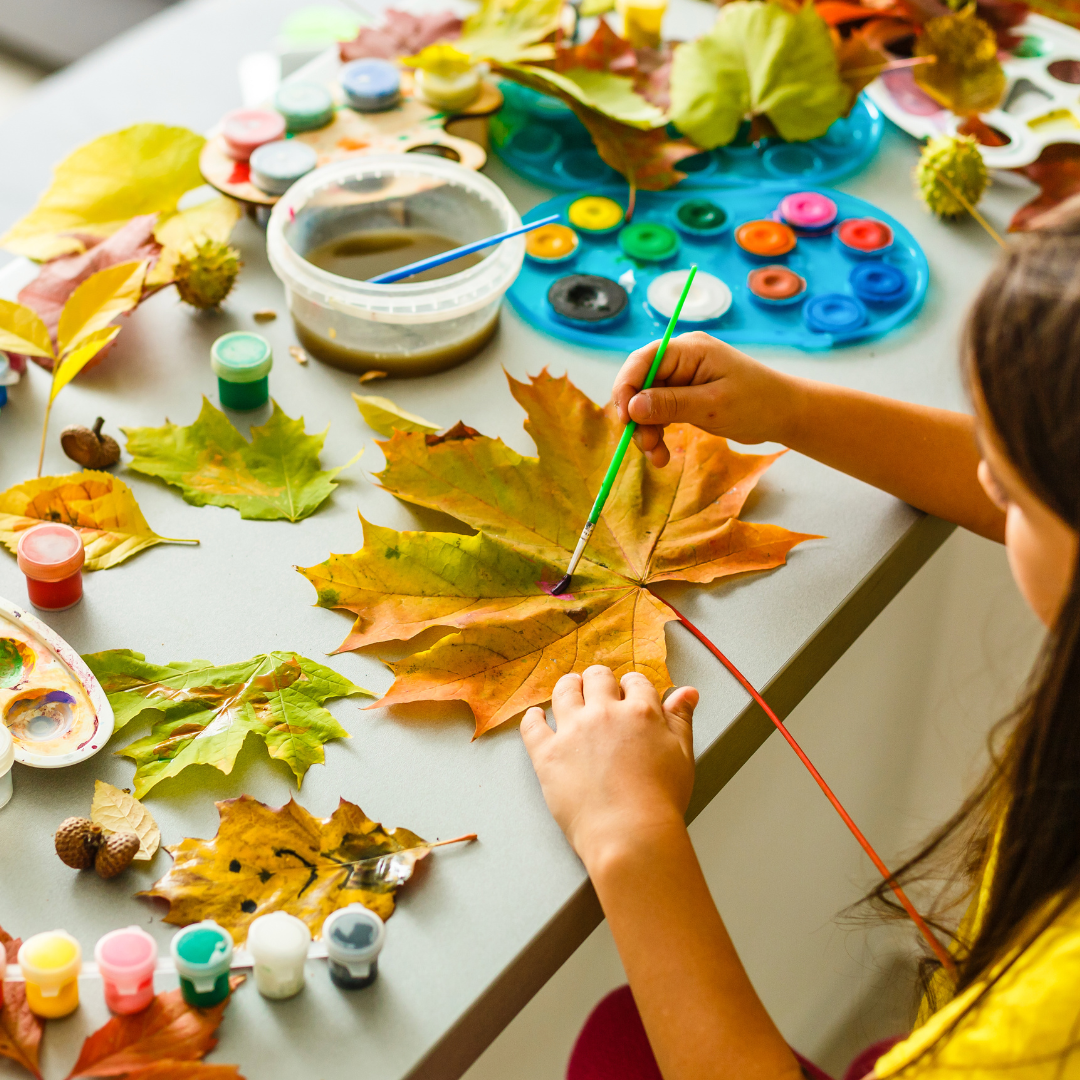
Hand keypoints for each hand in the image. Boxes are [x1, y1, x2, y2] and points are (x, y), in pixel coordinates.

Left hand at [521, 666, 697, 870]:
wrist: (630, 834)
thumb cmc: (660, 802)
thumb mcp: (682, 755)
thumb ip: (681, 719)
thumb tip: (686, 692)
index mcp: (639, 712)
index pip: (635, 682)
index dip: (632, 685)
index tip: (628, 692)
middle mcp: (604, 714)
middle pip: (597, 678)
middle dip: (598, 680)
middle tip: (596, 687)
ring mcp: (572, 732)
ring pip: (564, 691)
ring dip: (568, 687)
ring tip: (569, 690)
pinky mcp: (548, 754)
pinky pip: (532, 725)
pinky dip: (533, 718)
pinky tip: (536, 717)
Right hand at [612, 331, 799, 465]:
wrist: (784, 414)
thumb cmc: (757, 403)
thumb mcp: (713, 405)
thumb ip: (671, 404)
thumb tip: (632, 407)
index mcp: (689, 350)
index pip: (643, 360)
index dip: (626, 387)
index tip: (624, 419)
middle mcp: (681, 360)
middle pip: (640, 383)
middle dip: (636, 416)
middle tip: (644, 445)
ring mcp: (681, 379)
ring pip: (646, 403)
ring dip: (645, 431)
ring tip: (657, 457)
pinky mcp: (684, 397)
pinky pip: (659, 413)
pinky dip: (656, 433)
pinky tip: (662, 454)